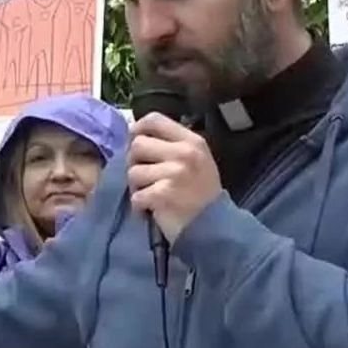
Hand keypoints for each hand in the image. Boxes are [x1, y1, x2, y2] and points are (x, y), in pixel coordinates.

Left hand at [125, 114, 220, 242]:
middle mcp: (184, 153)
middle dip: (134, 162)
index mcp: (192, 141)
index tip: (134, 140)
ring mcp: (174, 174)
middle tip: (143, 176)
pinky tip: (150, 209)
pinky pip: (136, 196)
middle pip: (138, 144)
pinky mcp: (163, 195)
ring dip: (137, 187)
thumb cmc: (201, 193)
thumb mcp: (197, 160)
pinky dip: (139, 205)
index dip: (137, 128)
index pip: (154, 120)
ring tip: (150, 194)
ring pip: (133, 172)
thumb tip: (136, 135)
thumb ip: (172, 145)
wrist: (214, 227)